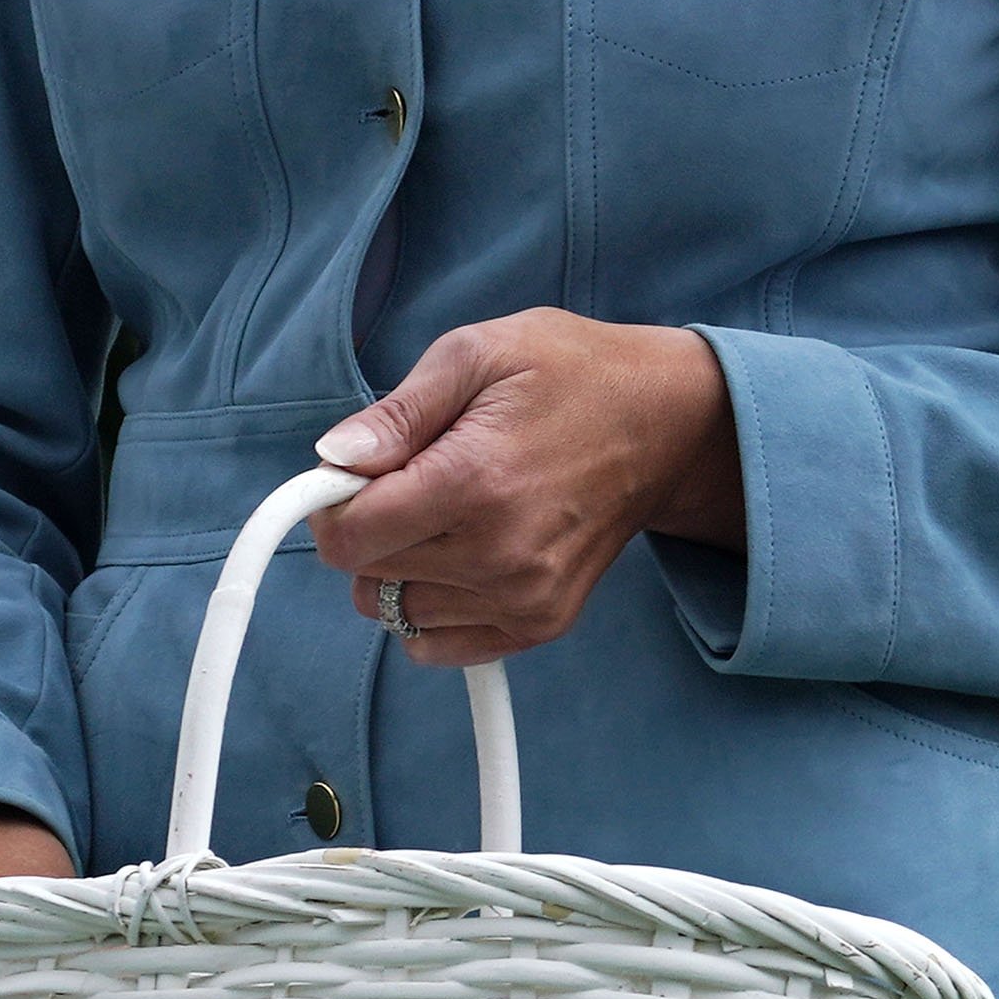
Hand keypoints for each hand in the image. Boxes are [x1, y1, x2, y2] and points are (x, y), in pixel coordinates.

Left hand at [304, 308, 743, 668]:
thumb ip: (397, 412)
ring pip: (396, 611)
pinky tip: (459, 558)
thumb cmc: (570, 375)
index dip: (334, 505)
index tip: (356, 475)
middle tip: (412, 481)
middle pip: (366, 576)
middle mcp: (498, 553)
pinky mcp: (541, 622)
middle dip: (369, 528)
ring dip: (400, 569)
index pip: (348, 539)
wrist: (665, 424)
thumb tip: (334, 458)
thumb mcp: (477, 353)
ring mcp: (523, 597)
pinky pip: (436, 645)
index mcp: (474, 481)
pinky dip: (430, 608)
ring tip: (447, 515)